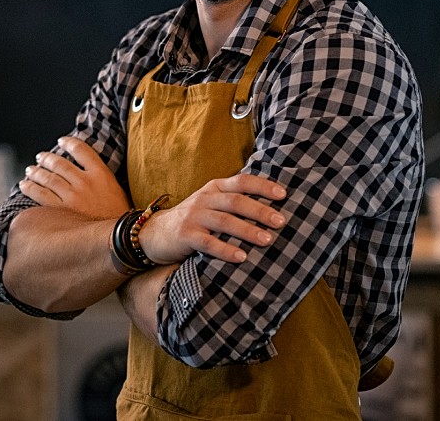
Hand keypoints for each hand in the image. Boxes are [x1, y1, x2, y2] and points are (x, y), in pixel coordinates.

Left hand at [20, 136, 130, 218]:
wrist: (118, 239)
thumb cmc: (118, 216)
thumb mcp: (117, 190)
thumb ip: (101, 177)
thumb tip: (84, 169)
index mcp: (101, 174)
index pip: (81, 150)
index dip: (69, 143)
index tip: (62, 141)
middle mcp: (85, 182)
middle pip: (60, 163)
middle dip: (47, 158)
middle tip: (40, 157)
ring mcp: (72, 196)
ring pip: (48, 177)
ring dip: (36, 171)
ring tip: (30, 170)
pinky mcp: (61, 211)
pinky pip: (40, 195)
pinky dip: (30, 187)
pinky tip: (24, 185)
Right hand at [139, 174, 286, 264]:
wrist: (155, 233)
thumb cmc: (193, 219)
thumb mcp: (211, 204)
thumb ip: (233, 202)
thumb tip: (272, 209)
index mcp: (215, 188)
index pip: (242, 182)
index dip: (263, 186)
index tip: (283, 194)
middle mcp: (205, 199)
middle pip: (236, 201)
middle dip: (261, 211)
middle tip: (281, 222)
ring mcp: (194, 216)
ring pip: (224, 221)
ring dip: (248, 230)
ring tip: (267, 240)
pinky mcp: (185, 235)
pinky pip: (208, 243)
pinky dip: (226, 250)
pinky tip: (242, 257)